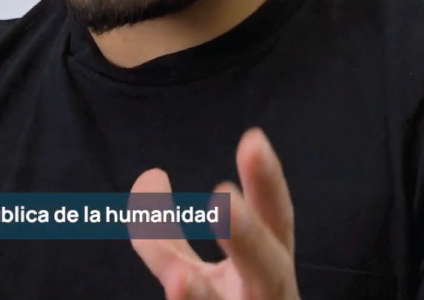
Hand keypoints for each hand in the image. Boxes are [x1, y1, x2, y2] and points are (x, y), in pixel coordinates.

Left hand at [129, 128, 297, 299]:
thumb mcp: (194, 272)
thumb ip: (166, 233)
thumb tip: (148, 176)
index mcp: (270, 264)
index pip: (274, 217)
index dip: (267, 183)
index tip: (254, 139)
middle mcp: (268, 294)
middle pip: (267, 266)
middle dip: (247, 236)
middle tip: (224, 199)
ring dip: (201, 295)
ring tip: (179, 278)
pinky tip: (176, 289)